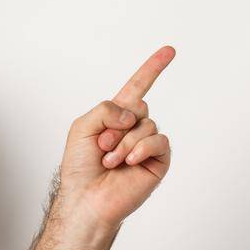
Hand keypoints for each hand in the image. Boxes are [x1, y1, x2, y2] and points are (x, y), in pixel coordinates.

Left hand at [57, 45, 174, 230]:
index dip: (152, 69)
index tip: (169, 51)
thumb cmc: (80, 168)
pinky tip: (129, 162)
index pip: (137, 87)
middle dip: (115, 126)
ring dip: (124, 142)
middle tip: (101, 147)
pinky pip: (158, 140)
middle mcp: (134, 128)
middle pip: (138, 106)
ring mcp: (147, 144)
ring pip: (147, 124)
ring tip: (110, 161)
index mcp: (116, 117)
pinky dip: (140, 148)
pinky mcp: (158, 160)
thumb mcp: (82, 127)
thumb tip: (135, 112)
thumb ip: (106, 109)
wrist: (86, 199)